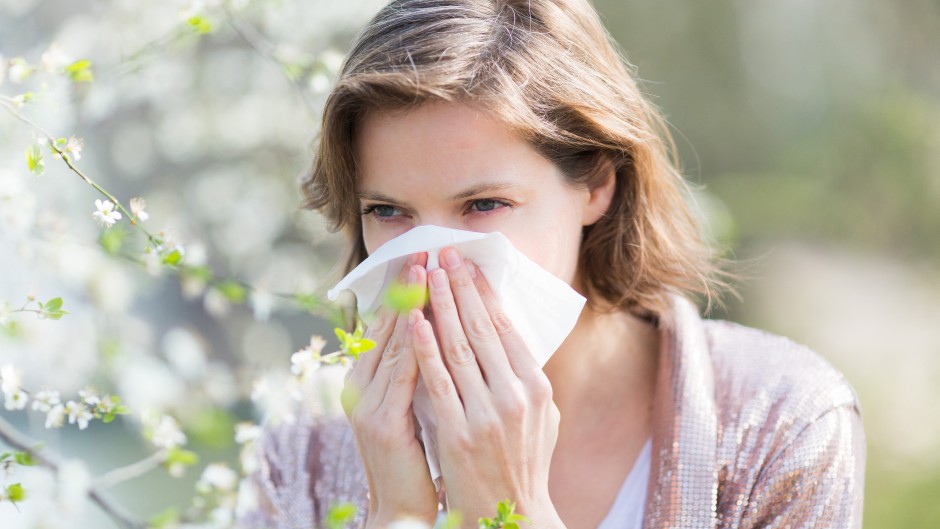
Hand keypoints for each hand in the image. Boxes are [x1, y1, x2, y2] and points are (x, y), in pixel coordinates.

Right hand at [341, 253, 438, 526]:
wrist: (400, 509)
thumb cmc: (413, 457)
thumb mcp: (410, 405)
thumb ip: (414, 370)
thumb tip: (435, 328)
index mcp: (367, 381)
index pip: (387, 325)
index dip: (403, 289)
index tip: (422, 256)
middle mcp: (360, 386)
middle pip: (385, 326)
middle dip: (406, 286)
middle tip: (424, 249)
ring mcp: (367, 404)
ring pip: (393, 343)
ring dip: (410, 304)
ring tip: (426, 270)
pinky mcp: (383, 423)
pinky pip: (401, 375)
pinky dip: (413, 346)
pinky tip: (424, 321)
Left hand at [411, 247, 563, 526]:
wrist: (512, 513)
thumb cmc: (523, 463)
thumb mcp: (540, 418)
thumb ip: (525, 378)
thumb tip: (510, 337)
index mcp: (537, 388)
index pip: (507, 329)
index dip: (486, 294)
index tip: (469, 267)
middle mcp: (515, 396)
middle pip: (483, 329)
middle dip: (460, 288)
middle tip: (445, 255)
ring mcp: (487, 414)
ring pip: (458, 347)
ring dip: (439, 306)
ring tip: (426, 275)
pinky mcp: (458, 432)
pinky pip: (437, 380)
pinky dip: (424, 347)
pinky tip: (413, 320)